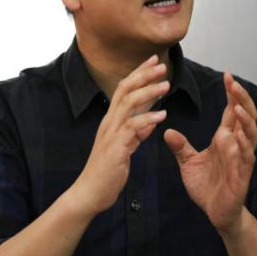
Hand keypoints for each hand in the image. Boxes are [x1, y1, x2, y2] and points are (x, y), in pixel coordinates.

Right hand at [72, 55, 168, 216]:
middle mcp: (109, 122)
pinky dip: (147, 119)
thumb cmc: (107, 171)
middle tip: (162, 65)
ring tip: (166, 85)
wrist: (90, 193)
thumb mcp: (125, 148)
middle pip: (125, 90)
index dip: (138, 73)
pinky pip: (132, 128)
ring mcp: (110, 134)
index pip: (124, 89)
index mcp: (111, 121)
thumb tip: (150, 122)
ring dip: (148, 92)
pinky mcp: (115, 148)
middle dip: (143, 75)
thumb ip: (136, 134)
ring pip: (128, 104)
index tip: (154, 61)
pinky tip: (162, 116)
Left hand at [164, 72, 256, 233]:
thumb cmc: (207, 187)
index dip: (231, 94)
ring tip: (237, 106)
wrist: (216, 213)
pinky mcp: (242, 175)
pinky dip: (244, 145)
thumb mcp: (188, 162)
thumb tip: (168, 130)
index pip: (231, 111)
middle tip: (233, 83)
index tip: (227, 76)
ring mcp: (241, 158)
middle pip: (245, 116)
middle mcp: (236, 145)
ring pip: (250, 134)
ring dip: (245, 119)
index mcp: (225, 139)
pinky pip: (246, 157)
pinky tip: (239, 135)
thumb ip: (180, 146)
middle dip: (241, 99)